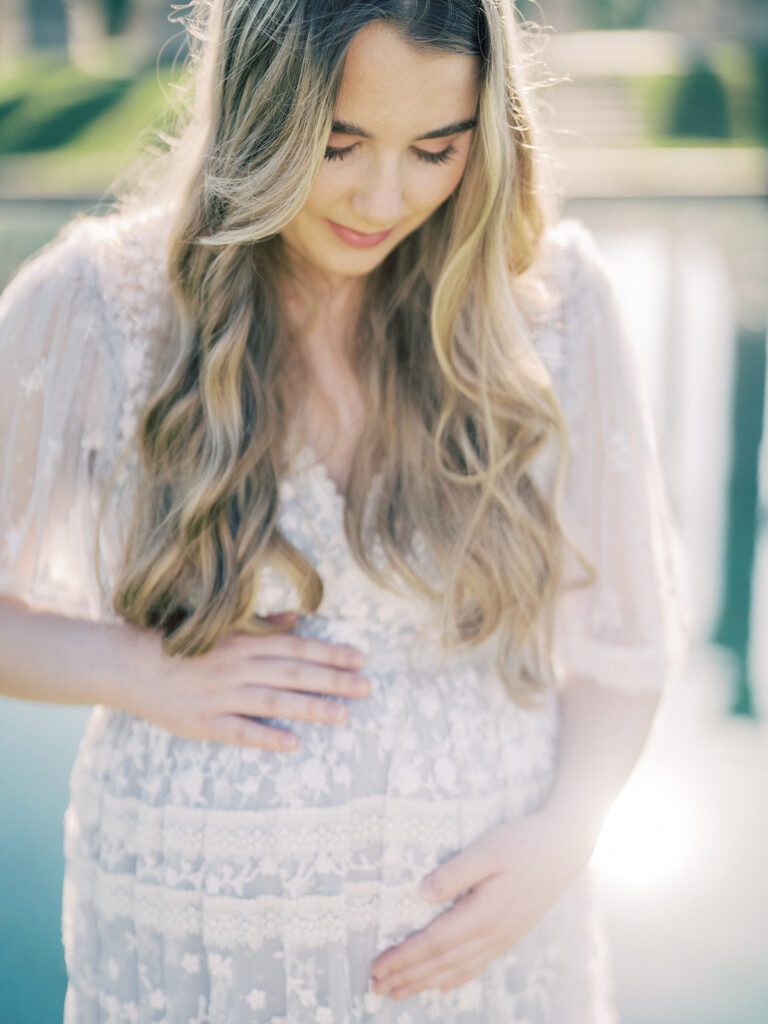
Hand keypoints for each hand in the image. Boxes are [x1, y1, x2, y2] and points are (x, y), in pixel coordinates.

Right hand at [117, 611, 370, 750]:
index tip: (360, 659)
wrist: (130, 664)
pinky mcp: (205, 722)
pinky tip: (293, 744)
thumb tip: (298, 619)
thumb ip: (262, 625)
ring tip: (342, 715)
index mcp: (243, 641)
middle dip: (333, 680)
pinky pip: (241, 731)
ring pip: (274, 701)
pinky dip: (268, 737)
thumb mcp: (222, 627)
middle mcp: (237, 666)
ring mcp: (222, 695)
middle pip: (294, 673)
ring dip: (310, 708)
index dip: (330, 653)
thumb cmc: (180, 641)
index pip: (296, 647)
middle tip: (366, 687)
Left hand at [369, 813, 590, 999]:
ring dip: (425, 982)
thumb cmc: (524, 842)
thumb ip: (455, 872)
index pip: (434, 943)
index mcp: (484, 914)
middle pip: (441, 963)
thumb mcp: (488, 848)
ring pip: (457, 969)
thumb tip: (421, 894)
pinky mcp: (509, 934)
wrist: (565, 849)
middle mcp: (492, 934)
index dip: (403, 958)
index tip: (377, 968)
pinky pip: (477, 965)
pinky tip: (442, 986)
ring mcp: (503, 938)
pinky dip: (455, 978)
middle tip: (376, 988)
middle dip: (407, 977)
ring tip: (398, 992)